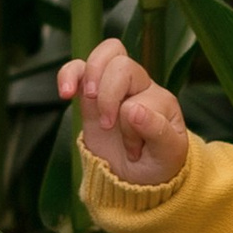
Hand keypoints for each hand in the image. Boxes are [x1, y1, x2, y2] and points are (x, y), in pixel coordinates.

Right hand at [59, 39, 188, 186]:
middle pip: (122, 63)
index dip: (133, 126)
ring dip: (91, 75)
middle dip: (108, 95)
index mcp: (161, 100)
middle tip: (107, 125)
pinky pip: (78, 68)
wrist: (135, 180)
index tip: (133, 152)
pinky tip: (65, 93)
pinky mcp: (90, 95)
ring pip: (105, 53)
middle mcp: (139, 87)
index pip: (141, 96)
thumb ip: (157, 131)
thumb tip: (134, 109)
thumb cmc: (157, 165)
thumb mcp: (168, 155)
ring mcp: (114, 88)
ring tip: (89, 100)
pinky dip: (68, 75)